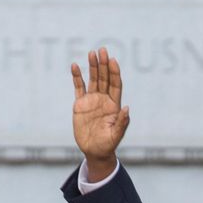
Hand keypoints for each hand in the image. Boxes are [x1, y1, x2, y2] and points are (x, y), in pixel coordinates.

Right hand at [71, 47, 129, 176]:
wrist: (94, 152)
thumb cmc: (107, 145)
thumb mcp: (116, 136)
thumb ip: (122, 123)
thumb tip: (127, 109)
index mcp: (113, 105)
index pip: (115, 85)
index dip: (114, 73)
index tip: (113, 61)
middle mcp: (103, 100)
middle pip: (105, 78)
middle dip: (103, 65)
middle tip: (102, 50)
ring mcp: (92, 101)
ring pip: (93, 79)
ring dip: (92, 66)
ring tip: (92, 53)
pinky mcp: (80, 104)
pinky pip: (78, 87)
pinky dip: (77, 77)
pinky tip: (75, 66)